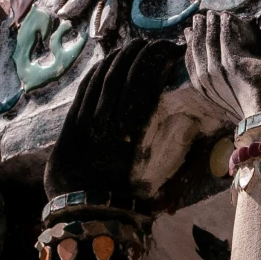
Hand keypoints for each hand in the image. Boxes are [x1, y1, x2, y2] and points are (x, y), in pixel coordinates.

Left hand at [45, 39, 185, 201]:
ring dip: (120, 57)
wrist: (83, 215)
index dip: (156, 61)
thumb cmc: (126, 200)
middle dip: (141, 53)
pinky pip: (84, 90)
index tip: (171, 50)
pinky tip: (108, 62)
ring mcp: (85, 123)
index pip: (144, 83)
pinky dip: (98, 72)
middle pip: (123, 74)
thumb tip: (191, 122)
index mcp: (131, 134)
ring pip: (102, 78)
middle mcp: (107, 124)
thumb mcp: (154, 175)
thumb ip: (169, 148)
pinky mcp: (69, 125)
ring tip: (135, 47)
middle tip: (156, 44)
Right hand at [184, 11, 260, 124]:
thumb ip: (219, 86)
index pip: (190, 60)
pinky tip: (227, 17)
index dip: (190, 44)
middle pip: (197, 47)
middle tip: (200, 17)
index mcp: (203, 88)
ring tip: (212, 13)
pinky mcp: (231, 63)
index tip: (190, 32)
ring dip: (211, 23)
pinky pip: (225, 38)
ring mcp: (217, 71)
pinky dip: (225, 25)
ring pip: (210, 40)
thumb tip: (215, 76)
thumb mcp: (228, 98)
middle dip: (198, 30)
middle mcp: (206, 79)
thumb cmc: (250, 108)